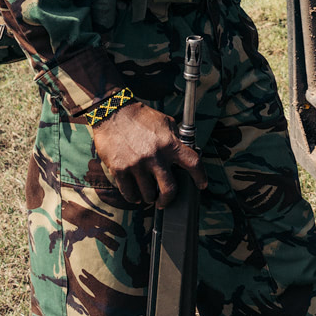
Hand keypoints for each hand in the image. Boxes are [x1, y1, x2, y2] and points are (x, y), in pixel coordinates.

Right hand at [92, 102, 206, 206]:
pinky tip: (135, 195)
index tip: (201, 185)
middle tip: (165, 201)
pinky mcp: (120, 170)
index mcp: (169, 143)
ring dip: (149, 198)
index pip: (193, 163)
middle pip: (169, 189)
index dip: (200, 176)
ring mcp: (137, 164)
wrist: (113, 113)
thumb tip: (185, 153)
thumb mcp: (165, 122)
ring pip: (148, 194)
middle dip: (168, 199)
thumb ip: (175, 139)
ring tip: (148, 195)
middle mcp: (155, 156)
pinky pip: (129, 193)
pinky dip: (133, 197)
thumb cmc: (141, 118)